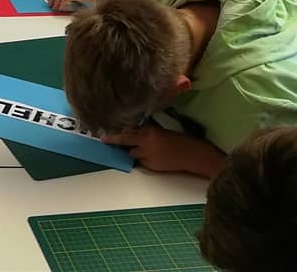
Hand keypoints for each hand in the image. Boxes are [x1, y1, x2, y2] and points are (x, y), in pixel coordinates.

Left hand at [102, 126, 225, 177]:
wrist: (193, 155)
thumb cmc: (179, 140)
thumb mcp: (161, 131)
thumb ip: (145, 131)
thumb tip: (132, 131)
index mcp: (148, 132)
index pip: (126, 133)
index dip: (114, 136)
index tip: (103, 137)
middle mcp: (145, 143)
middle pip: (125, 143)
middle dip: (117, 142)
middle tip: (106, 141)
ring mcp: (147, 156)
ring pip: (132, 154)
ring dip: (135, 152)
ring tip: (147, 150)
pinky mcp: (151, 166)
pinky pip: (142, 162)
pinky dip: (144, 160)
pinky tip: (155, 157)